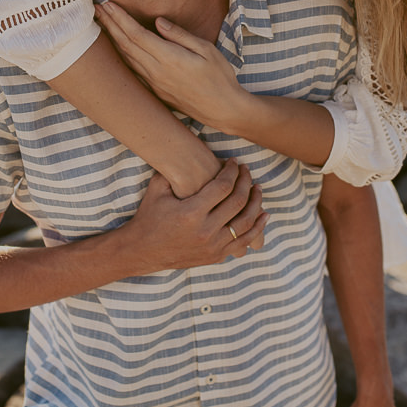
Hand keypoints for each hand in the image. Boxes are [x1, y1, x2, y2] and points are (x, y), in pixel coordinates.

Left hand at [95, 2, 240, 128]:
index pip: (136, 35)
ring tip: (102, 23)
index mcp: (169, 58)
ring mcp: (154, 83)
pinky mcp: (155, 91)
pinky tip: (117, 47)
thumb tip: (158, 21)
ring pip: (126, 58)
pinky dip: (121, 55)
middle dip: (110, 25)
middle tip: (97, 9)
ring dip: (112, 39)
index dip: (120, 19)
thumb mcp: (206, 50)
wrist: (223, 110)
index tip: (108, 5)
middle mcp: (156, 72)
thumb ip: (180, 35)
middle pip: (126, 45)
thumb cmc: (219, 77)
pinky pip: (133, 69)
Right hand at [127, 159, 267, 274]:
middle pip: (237, 202)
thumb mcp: (157, 189)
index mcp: (191, 212)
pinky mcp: (216, 256)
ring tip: (258, 188)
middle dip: (245, 182)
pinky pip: (243, 241)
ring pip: (245, 222)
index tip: (235, 162)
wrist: (142, 251)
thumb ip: (173, 171)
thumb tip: (189, 151)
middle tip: (246, 170)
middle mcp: (205, 231)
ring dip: (256, 203)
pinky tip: (264, 214)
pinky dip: (257, 227)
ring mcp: (212, 246)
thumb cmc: (149, 217)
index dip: (232, 172)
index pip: (222, 187)